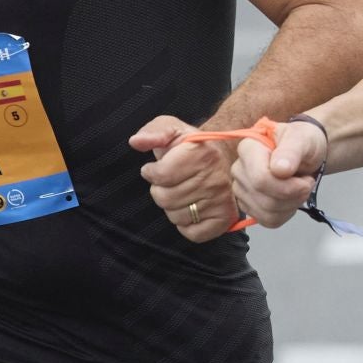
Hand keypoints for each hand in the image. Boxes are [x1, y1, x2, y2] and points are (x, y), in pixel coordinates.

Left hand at [129, 115, 240, 242]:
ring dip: (173, 207)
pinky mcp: (224, 219)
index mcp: (201, 154)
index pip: (160, 176)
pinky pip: (192, 233)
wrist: (225, 156)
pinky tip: (192, 207)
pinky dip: (186, 224)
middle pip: (165, 199)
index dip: (152, 172)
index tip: (157, 168)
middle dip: (161, 190)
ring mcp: (221, 201)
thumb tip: (137, 141)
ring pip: (176, 216)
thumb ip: (153, 131)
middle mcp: (215, 179)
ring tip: (183, 192)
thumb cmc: (193, 146)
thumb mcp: (172, 128)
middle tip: (173, 181)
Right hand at [230, 119, 326, 228]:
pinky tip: (291, 198)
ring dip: (292, 204)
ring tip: (300, 188)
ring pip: (267, 212)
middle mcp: (239, 169)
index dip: (287, 186)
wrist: (306, 154)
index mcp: (248, 148)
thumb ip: (292, 150)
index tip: (306, 178)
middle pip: (265, 198)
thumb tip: (279, 169)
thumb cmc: (303, 142)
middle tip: (307, 182)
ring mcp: (241, 189)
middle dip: (293, 195)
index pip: (260, 179)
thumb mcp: (304, 139)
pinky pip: (268, 220)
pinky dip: (286, 213)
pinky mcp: (249, 205)